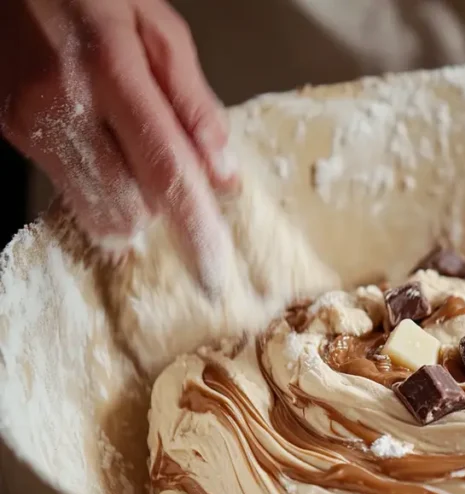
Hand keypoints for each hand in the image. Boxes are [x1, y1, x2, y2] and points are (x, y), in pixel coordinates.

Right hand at [0, 0, 235, 291]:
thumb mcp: (159, 26)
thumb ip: (194, 102)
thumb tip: (222, 174)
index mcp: (110, 70)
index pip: (164, 170)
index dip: (193, 228)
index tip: (214, 273)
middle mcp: (63, 105)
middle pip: (127, 205)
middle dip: (163, 210)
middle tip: (175, 176)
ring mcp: (31, 123)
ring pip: (96, 209)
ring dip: (132, 203)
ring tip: (137, 152)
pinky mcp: (13, 133)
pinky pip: (70, 187)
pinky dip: (103, 185)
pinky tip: (108, 146)